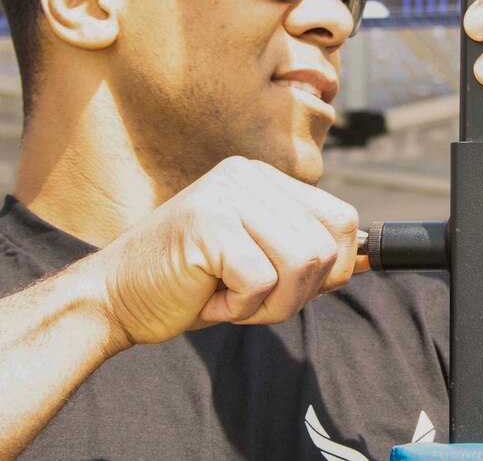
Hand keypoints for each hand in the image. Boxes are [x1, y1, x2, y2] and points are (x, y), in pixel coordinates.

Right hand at [92, 156, 365, 346]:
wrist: (114, 299)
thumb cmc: (188, 285)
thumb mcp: (260, 260)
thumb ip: (307, 252)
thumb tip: (369, 258)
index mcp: (262, 178)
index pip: (342, 219)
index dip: (332, 267)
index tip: (291, 287)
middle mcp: (246, 175)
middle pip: (327, 246)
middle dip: (297, 293)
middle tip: (250, 297)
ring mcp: (226, 194)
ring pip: (302, 263)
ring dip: (271, 303)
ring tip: (230, 296)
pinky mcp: (209, 223)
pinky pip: (263, 281)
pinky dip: (242, 307)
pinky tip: (207, 297)